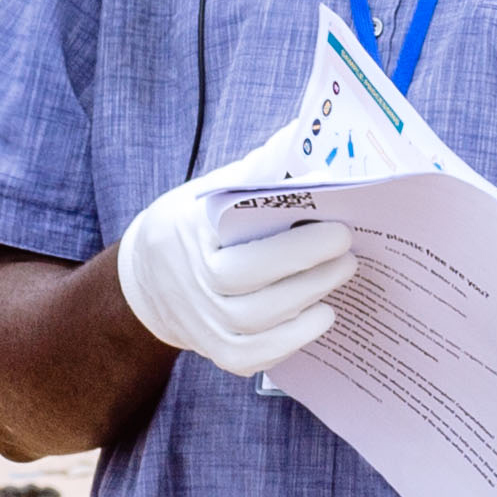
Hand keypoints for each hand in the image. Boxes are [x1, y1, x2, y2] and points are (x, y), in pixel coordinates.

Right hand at [113, 181, 354, 379]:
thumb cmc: (195, 225)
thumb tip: (303, 139)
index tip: (338, 226)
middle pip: (248, 286)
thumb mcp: (211, 190)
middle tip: (349, 252)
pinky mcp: (215, 351)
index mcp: (189, 235)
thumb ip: (257, 171)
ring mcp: (200, 323)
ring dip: (306, 300)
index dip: (293, 243)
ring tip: (342, 275)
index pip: (239, 241)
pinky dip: (290, 341)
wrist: (148, 279)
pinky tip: (321, 315)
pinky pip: (252, 356)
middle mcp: (190, 284)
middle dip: (308, 270)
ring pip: (255, 324)